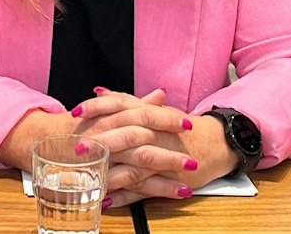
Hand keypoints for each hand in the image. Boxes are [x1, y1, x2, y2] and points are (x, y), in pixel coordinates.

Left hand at [71, 87, 234, 205]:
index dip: (98, 109)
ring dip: (110, 172)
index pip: (120, 106)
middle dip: (101, 142)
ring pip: (133, 165)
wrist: (214, 144)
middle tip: (78, 147)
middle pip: (125, 136)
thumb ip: (125, 102)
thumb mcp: (153, 110)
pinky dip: (123, 195)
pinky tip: (105, 199)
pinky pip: (142, 189)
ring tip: (89, 177)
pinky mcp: (166, 179)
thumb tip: (100, 92)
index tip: (76, 113)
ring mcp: (160, 158)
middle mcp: (154, 134)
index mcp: (149, 115)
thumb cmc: (179, 128)